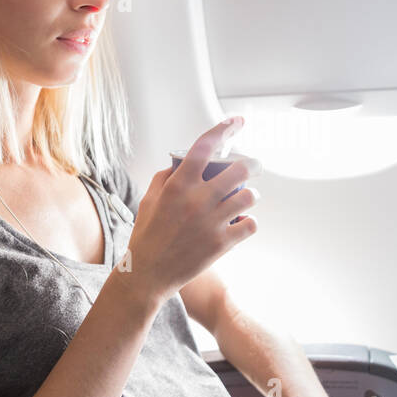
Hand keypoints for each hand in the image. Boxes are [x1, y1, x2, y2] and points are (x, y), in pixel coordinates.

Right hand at [122, 118, 259, 299]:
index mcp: (178, 186)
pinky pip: (251, 225)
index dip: (223, 129)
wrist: (147, 275)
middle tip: (249, 170)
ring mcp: (212, 222)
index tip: (236, 122)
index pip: (204, 147)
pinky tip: (242, 223)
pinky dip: (249, 222)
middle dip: (248, 166)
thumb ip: (166, 177)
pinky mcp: (222, 244)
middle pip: (240, 170)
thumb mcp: (149, 199)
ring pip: (250, 197)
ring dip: (250, 196)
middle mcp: (197, 200)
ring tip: (244, 200)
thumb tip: (182, 163)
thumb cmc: (146, 236)